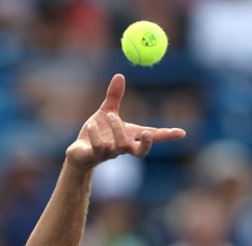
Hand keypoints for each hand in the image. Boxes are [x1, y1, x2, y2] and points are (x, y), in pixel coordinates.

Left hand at [66, 73, 185, 170]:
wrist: (79, 152)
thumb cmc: (97, 133)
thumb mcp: (106, 111)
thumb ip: (115, 96)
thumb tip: (120, 75)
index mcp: (130, 136)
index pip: (152, 136)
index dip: (166, 135)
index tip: (182, 132)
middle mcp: (123, 147)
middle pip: (141, 152)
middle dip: (146, 144)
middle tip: (146, 132)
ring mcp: (110, 153)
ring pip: (121, 146)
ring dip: (117, 129)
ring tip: (109, 115)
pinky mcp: (94, 155)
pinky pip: (99, 146)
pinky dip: (96, 134)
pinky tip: (91, 125)